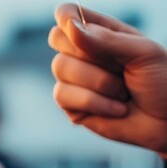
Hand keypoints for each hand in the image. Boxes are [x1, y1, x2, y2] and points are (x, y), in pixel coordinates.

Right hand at [49, 3, 166, 157]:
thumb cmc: (161, 82)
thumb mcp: (142, 53)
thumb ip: (106, 39)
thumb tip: (69, 27)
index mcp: (100, 33)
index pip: (68, 14)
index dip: (66, 17)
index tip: (76, 27)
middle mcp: (82, 54)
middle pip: (57, 38)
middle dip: (88, 53)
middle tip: (118, 66)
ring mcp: (74, 79)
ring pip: (61, 68)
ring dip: (99, 82)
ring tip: (122, 92)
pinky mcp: (70, 104)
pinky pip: (63, 95)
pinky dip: (95, 102)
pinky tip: (116, 108)